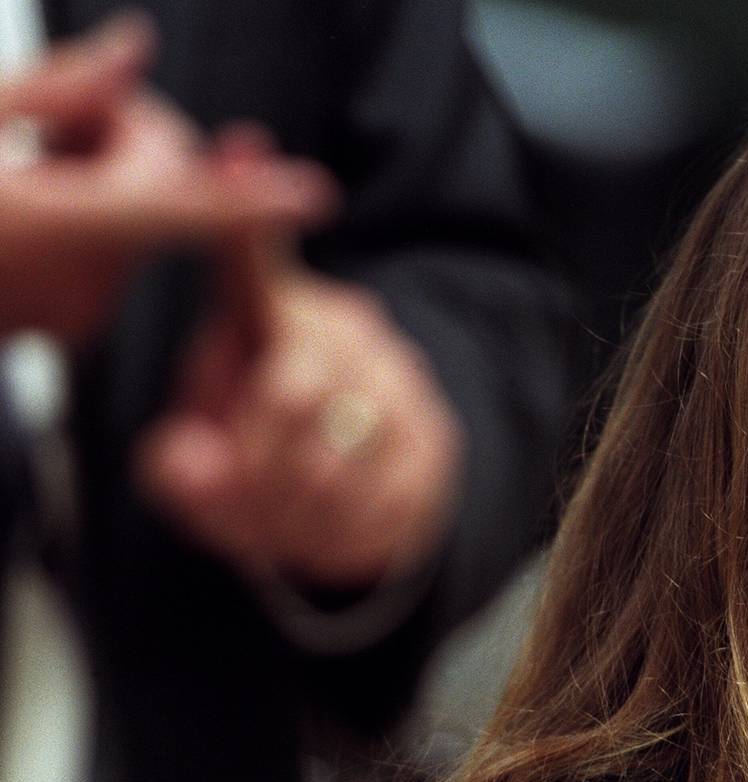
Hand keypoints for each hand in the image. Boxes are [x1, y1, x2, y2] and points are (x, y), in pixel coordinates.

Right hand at [0, 13, 336, 339]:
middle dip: (137, 141)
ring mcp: (73, 313)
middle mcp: (71, 282)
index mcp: (44, 224)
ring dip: (108, 177)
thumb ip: (57, 90)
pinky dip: (94, 219)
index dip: (248, 201)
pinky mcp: (69, 327)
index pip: (172, 208)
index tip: (314, 194)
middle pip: (161, 194)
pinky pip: (115, 257)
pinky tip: (32, 204)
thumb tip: (135, 48)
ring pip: (141, 224)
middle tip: (64, 118)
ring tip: (28, 162)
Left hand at [137, 235, 464, 589]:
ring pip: (335, 459)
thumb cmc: (271, 456)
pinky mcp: (434, 444)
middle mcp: (351, 333)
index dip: (246, 222)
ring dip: (287, 511)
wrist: (370, 499)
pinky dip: (332, 533)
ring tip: (269, 522)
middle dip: (251, 464)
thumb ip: (180, 466)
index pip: (255, 265)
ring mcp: (401, 386)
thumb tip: (189, 468)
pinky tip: (321, 527)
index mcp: (279, 315)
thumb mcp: (206, 458)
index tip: (241, 150)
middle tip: (229, 496)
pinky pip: (377, 499)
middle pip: (292, 392)